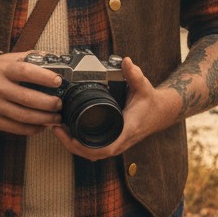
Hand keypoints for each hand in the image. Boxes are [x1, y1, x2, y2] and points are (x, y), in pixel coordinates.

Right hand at [0, 51, 65, 135]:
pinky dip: (31, 129)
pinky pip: (15, 128)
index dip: (44, 77)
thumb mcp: (2, 60)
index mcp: (1, 69)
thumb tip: (51, 58)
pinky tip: (40, 126)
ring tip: (55, 118)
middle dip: (49, 104)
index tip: (58, 81)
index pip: (25, 71)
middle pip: (28, 98)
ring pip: (24, 116)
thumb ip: (26, 58)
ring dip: (44, 119)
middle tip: (60, 105)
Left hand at [50, 57, 182, 161]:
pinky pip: (94, 150)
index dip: (83, 146)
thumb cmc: (150, 101)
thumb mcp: (143, 86)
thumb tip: (126, 61)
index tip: (68, 134)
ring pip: (91, 155)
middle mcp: (120, 141)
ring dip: (73, 146)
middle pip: (91, 155)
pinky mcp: (114, 141)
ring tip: (59, 130)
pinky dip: (81, 145)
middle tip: (56, 128)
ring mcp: (117, 143)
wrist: (161, 112)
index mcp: (126, 130)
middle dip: (71, 145)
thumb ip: (134, 74)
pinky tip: (70, 134)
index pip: (103, 148)